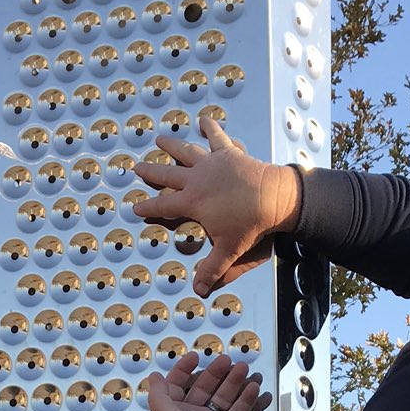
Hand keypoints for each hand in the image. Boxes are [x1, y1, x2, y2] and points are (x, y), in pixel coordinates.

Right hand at [135, 117, 301, 294]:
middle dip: (150, 172)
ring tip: (159, 139)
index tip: (135, 207)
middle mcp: (197, 178)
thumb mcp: (228, 250)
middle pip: (167, 174)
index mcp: (192, 202)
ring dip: (172, 145)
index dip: (147, 208)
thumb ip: (212, 269)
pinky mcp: (229, 153)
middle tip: (137, 167)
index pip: (163, 206)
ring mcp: (212, 163)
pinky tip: (204, 120)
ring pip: (186, 151)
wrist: (273, 198)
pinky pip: (217, 137)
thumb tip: (199, 290)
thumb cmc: (250, 224)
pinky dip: (211, 128)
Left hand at [145, 352, 268, 410]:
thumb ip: (159, 396)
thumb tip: (153, 377)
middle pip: (204, 387)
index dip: (184, 369)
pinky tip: (252, 387)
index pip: (177, 385)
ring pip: (223, 396)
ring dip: (233, 381)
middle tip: (227, 360)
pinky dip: (245, 398)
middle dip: (216, 372)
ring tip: (244, 369)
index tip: (195, 356)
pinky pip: (237, 410)